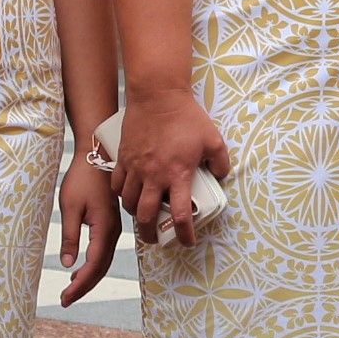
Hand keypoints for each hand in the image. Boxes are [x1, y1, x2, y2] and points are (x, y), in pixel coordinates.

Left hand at [55, 154, 121, 304]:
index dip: (80, 284)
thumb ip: (70, 237)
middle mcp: (113, 232)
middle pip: (101, 268)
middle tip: (66, 299)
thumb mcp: (70, 207)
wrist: (96, 155)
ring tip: (71, 288)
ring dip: (88, 277)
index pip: (93, 266)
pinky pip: (103, 251)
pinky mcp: (110, 223)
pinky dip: (92, 265)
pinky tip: (80, 268)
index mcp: (104, 229)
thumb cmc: (81, 178)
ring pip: (104, 261)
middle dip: (83, 286)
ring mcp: (114, 228)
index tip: (65, 297)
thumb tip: (68, 264)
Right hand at [118, 86, 229, 248]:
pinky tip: (128, 196)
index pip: (180, 216)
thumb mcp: (214, 139)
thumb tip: (220, 175)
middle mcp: (154, 176)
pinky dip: (121, 196)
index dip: (184, 234)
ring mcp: (136, 168)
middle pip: (147, 217)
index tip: (187, 242)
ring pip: (129, 204)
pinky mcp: (123, 158)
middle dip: (151, 235)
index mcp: (178, 175)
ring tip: (142, 218)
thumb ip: (221, 162)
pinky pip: (117, 185)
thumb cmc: (187, 116)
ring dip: (136, 215)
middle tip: (155, 239)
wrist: (158, 95)